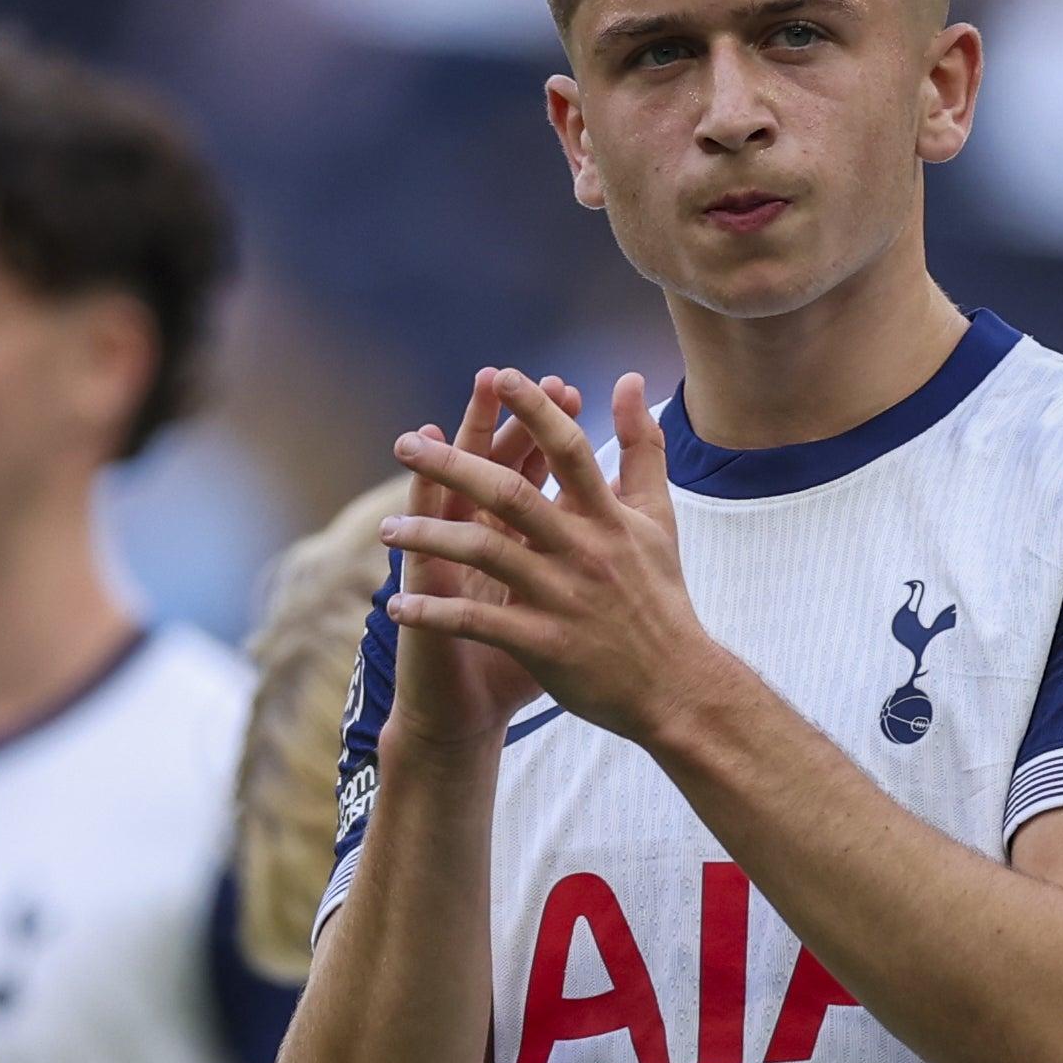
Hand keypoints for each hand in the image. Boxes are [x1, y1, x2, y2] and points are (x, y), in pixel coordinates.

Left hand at [382, 369, 713, 747]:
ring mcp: (561, 598)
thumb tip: (631, 380)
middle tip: (404, 444)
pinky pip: (477, 622)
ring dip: (429, 538)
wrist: (676, 686)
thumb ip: (641, 446)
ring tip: (385, 531)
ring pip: (485, 553)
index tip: (499, 376)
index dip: (535, 409)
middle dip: (452, 465)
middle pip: (510, 494)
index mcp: (607, 517)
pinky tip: (396, 605)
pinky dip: (434, 613)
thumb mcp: (657, 516)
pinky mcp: (544, 644)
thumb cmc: (660, 596)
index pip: (570, 449)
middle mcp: (583, 551)